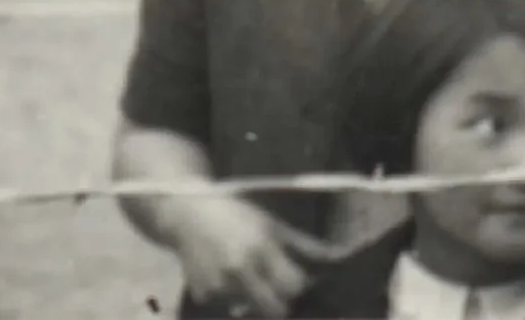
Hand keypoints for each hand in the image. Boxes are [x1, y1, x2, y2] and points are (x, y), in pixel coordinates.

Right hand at [166, 194, 338, 318]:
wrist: (187, 215)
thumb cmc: (237, 214)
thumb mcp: (272, 224)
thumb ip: (304, 245)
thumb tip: (336, 259)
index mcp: (261, 249)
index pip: (294, 286)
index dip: (299, 286)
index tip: (297, 279)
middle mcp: (240, 272)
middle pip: (276, 310)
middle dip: (282, 302)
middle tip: (278, 288)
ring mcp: (219, 287)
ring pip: (252, 310)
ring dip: (255, 300)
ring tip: (249, 277)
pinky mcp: (202, 296)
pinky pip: (228, 308)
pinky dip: (232, 299)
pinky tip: (227, 278)